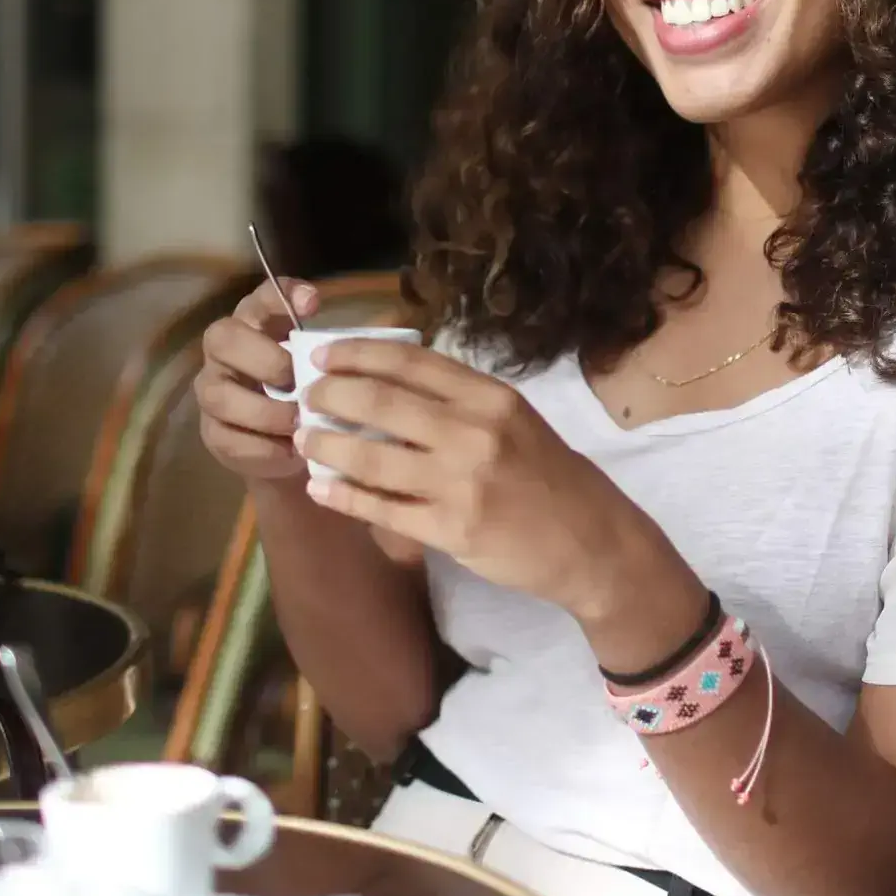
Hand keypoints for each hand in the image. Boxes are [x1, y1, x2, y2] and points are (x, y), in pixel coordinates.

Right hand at [192, 277, 318, 487]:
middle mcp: (226, 352)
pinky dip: (263, 448)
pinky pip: (228, 438)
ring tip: (297, 423)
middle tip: (296, 379)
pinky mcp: (214, 434)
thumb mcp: (324, 369)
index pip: (260, 298)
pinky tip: (291, 451)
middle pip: (222, 338)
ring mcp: (213, 392)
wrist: (293, 448)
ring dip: (264, 410)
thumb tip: (353, 347)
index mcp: (256, 325)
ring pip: (218, 394)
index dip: (282, 295)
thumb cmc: (309, 393)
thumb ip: (332, 353)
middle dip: (263, 358)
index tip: (314, 303)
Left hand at [297, 339, 706, 654]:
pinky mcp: (451, 529)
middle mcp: (474, 431)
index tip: (323, 356)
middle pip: (380, 403)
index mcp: (490, 397)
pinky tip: (320, 489)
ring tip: (303, 440)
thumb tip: (386, 381)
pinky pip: (382, 509)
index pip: (409, 361)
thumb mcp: (514, 419)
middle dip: (329, 396)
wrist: (592, 541)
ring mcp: (461, 482)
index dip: (356, 354)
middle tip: (304, 397)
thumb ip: (459, 400)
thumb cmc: (548, 476)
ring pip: (371, 458)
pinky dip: (343, 497)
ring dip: (326, 446)